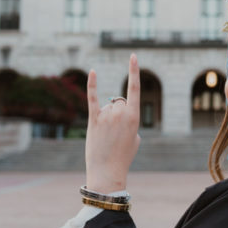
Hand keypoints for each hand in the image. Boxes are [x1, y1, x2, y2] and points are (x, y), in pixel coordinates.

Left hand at [85, 54, 140, 193]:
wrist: (107, 172)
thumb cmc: (123, 157)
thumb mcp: (135, 138)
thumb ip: (129, 121)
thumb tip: (119, 115)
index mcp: (134, 116)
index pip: (135, 88)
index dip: (134, 70)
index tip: (133, 56)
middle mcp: (120, 112)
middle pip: (118, 101)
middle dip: (117, 113)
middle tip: (115, 133)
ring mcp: (106, 115)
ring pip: (107, 106)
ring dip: (107, 118)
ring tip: (106, 136)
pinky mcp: (93, 120)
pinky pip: (92, 98)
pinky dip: (92, 85)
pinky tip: (93, 72)